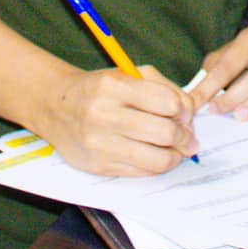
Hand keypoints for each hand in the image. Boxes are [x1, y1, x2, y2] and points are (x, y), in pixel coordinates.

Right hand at [39, 65, 196, 175]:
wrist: (56, 107)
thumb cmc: (100, 88)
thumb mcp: (130, 74)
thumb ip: (166, 88)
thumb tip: (191, 114)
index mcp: (114, 86)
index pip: (167, 102)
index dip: (184, 110)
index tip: (185, 114)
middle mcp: (104, 115)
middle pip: (164, 133)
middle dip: (185, 137)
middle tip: (188, 137)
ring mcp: (99, 144)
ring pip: (156, 160)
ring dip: (175, 156)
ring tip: (177, 150)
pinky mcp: (98, 166)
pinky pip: (141, 173)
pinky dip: (156, 167)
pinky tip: (157, 156)